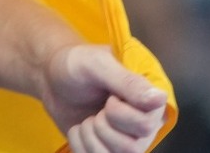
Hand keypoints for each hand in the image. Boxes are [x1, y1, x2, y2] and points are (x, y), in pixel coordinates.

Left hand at [42, 43, 167, 152]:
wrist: (50, 78)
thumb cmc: (75, 64)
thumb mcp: (98, 64)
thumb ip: (128, 82)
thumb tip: (160, 99)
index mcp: (149, 98)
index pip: (148, 124)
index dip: (121, 114)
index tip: (109, 97)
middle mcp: (143, 121)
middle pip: (133, 147)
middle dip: (103, 127)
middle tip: (97, 109)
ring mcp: (126, 138)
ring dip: (91, 138)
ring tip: (87, 119)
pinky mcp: (108, 149)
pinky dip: (81, 146)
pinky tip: (79, 129)